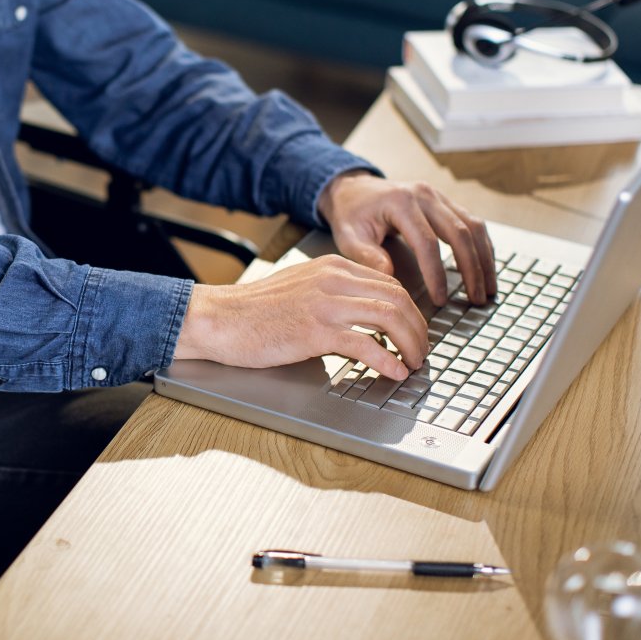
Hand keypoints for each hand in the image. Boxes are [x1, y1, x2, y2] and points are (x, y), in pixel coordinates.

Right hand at [173, 254, 426, 379]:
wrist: (219, 319)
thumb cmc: (254, 311)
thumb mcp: (301, 287)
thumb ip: (333, 293)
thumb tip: (365, 317)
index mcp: (332, 267)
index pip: (390, 284)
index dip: (411, 311)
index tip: (415, 332)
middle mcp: (333, 279)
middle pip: (399, 299)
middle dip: (419, 329)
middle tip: (421, 351)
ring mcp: (324, 304)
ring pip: (390, 318)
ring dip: (411, 345)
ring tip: (413, 363)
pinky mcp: (314, 331)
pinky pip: (366, 345)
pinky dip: (387, 361)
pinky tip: (392, 372)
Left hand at [319, 171, 495, 305]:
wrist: (353, 189)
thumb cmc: (351, 214)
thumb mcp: (348, 236)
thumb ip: (366, 256)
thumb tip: (390, 277)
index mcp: (401, 202)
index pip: (427, 243)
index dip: (436, 273)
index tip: (441, 300)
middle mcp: (425, 195)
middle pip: (460, 233)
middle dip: (471, 270)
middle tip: (475, 300)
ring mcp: (438, 196)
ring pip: (473, 227)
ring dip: (484, 260)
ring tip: (487, 290)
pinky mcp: (445, 202)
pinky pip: (472, 223)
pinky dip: (482, 247)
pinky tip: (485, 269)